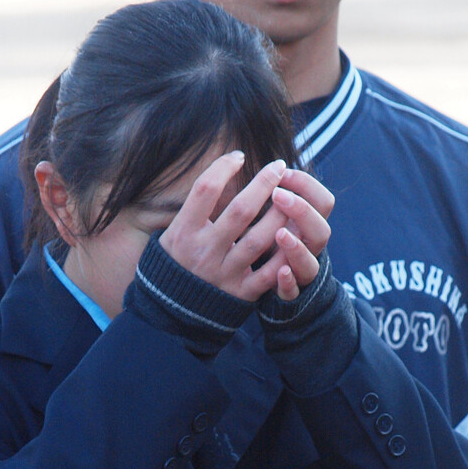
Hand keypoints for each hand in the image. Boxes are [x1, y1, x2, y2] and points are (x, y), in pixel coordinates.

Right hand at [158, 153, 290, 301]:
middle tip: (279, 166)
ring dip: (281, 214)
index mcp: (184, 232)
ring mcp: (224, 273)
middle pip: (240, 211)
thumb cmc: (177, 261)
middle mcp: (204, 251)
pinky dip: (284, 253)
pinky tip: (296, 233)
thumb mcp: (172, 233)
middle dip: (263, 184)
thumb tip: (224, 168)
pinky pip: (269, 272)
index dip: (223, 167)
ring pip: (260, 239)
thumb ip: (196, 208)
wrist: (171, 312)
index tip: (238, 156)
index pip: (205, 190)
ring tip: (292, 195)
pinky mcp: (241, 292)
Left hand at [266, 170, 333, 300]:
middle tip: (277, 195)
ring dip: (296, 247)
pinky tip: (280, 272)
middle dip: (302, 210)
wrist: (264, 285)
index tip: (281, 171)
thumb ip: (272, 193)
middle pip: (321, 229)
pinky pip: (294, 291)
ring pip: (311, 262)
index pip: (322, 200)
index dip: (306, 184)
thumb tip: (255, 160)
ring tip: (280, 233)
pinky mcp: (287, 293)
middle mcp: (309, 248)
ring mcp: (300, 272)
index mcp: (308, 225)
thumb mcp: (271, 214)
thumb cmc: (264, 241)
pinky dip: (288, 281)